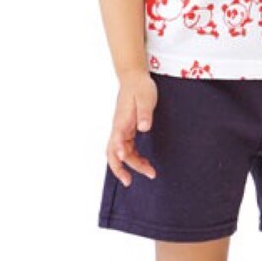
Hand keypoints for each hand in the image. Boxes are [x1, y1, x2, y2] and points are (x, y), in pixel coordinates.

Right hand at [106, 69, 158, 186]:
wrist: (134, 78)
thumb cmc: (140, 87)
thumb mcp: (145, 98)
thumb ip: (145, 113)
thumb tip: (144, 128)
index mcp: (121, 121)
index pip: (116, 140)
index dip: (118, 152)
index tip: (123, 159)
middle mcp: (118, 128)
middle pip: (113, 153)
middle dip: (119, 168)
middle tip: (129, 182)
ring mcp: (121, 130)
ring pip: (120, 153)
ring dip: (131, 165)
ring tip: (148, 172)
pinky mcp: (126, 130)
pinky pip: (127, 148)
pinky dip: (134, 157)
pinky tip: (144, 162)